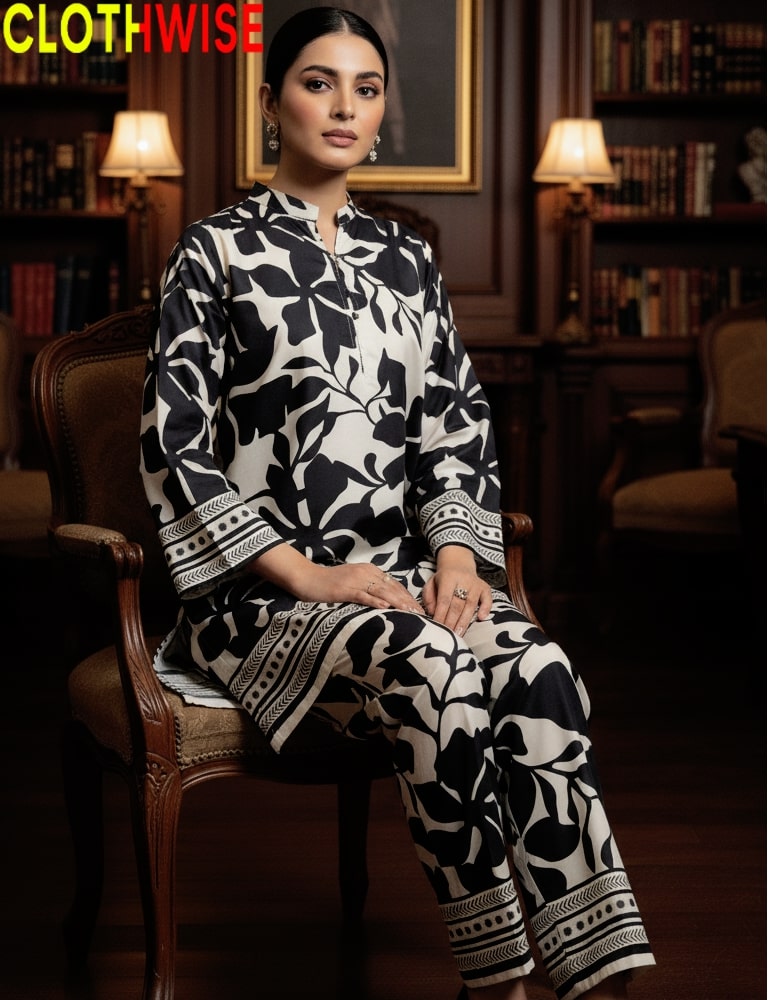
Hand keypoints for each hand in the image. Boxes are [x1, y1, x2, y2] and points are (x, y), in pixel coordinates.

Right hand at [299, 563, 424, 613]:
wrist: (306, 577)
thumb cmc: (329, 583)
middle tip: (421, 613)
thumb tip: (386, 601)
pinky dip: (375, 601)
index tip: (419, 608)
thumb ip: (369, 588)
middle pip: (391, 587)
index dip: (407, 596)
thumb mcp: (353, 582)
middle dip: (407, 601)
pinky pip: (363, 595)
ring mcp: (355, 580)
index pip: (394, 584)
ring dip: (397, 602)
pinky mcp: (344, 589)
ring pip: (381, 591)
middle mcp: (365, 573)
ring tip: (410, 612)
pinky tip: (385, 607)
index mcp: (369, 570)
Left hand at [421, 546, 492, 635]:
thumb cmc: (443, 579)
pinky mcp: (485, 587)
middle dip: (452, 621)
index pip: (444, 599)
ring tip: (459, 634)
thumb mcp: (431, 583)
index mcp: (448, 578)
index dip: (441, 614)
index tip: (437, 627)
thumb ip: (429, 597)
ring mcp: (476, 584)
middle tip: (448, 635)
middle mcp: (463, 580)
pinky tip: (481, 618)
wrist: (458, 563)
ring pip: (471, 605)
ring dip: (464, 621)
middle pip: (458, 604)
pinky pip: (488, 599)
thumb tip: (432, 613)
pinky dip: (486, 608)